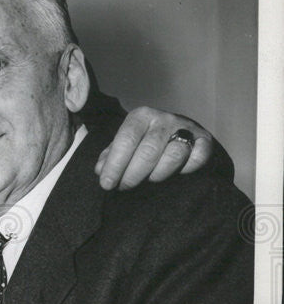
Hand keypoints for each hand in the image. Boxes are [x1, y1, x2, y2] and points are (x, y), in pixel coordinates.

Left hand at [95, 108, 212, 189]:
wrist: (180, 133)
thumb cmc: (145, 141)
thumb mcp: (126, 144)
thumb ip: (111, 155)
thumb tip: (99, 170)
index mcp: (141, 116)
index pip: (126, 140)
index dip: (115, 164)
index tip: (106, 184)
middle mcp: (164, 118)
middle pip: (148, 150)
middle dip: (133, 174)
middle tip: (124, 187)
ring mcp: (187, 128)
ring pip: (173, 155)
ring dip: (158, 173)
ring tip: (149, 180)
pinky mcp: (205, 141)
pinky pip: (198, 158)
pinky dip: (187, 169)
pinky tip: (177, 175)